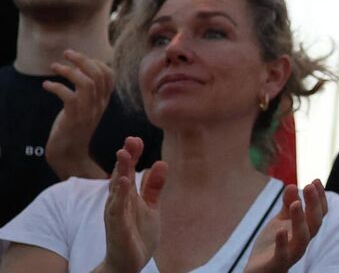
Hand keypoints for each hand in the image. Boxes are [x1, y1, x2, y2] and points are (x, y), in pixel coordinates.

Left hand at [45, 49, 112, 178]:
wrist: (69, 155)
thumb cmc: (72, 130)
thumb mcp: (84, 109)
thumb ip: (86, 93)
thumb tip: (79, 71)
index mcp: (103, 101)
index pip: (109, 75)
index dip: (95, 62)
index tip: (79, 59)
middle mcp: (98, 104)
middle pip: (98, 74)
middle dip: (82, 59)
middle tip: (66, 53)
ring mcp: (88, 111)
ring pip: (86, 83)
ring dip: (69, 71)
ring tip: (54, 67)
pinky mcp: (74, 118)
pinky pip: (69, 96)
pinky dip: (56, 87)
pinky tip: (46, 86)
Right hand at [100, 138, 163, 272]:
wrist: (128, 262)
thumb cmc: (137, 233)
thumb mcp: (151, 207)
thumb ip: (154, 187)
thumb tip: (161, 163)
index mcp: (127, 196)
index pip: (128, 171)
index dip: (132, 155)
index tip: (136, 139)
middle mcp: (119, 202)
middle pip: (121, 176)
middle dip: (125, 158)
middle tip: (130, 140)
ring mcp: (116, 214)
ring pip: (117, 189)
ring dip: (120, 171)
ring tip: (124, 154)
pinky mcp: (117, 227)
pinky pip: (117, 209)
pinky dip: (120, 195)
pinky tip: (124, 183)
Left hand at [244, 180, 328, 272]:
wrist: (258, 271)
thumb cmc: (271, 246)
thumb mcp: (280, 222)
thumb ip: (287, 206)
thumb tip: (293, 185)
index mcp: (304, 230)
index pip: (318, 213)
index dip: (319, 198)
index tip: (315, 180)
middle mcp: (302, 241)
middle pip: (315, 223)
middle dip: (314, 204)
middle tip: (309, 186)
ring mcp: (290, 253)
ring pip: (302, 238)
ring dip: (301, 220)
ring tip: (296, 204)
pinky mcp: (277, 263)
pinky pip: (283, 255)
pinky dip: (283, 243)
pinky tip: (280, 230)